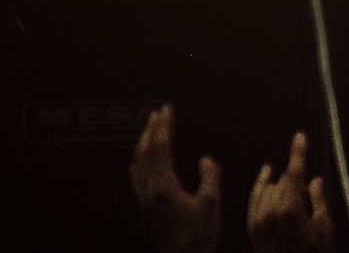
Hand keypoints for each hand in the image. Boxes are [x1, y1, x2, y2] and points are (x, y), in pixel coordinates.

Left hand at [128, 104, 221, 252]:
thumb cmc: (198, 237)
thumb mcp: (211, 204)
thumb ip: (209, 177)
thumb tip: (205, 160)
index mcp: (164, 187)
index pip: (161, 148)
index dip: (164, 126)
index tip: (167, 110)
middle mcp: (150, 192)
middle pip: (145, 153)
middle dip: (150, 130)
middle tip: (156, 113)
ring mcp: (144, 202)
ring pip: (138, 165)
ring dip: (143, 144)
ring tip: (149, 131)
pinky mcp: (145, 211)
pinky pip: (137, 178)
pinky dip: (140, 161)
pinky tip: (144, 162)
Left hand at [247, 131, 332, 252]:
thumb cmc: (309, 252)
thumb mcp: (322, 227)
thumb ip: (318, 199)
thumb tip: (315, 181)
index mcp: (291, 209)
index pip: (294, 172)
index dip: (298, 152)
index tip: (300, 136)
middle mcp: (271, 210)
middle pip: (284, 180)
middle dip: (296, 183)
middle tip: (308, 198)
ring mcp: (259, 218)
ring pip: (270, 187)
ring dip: (281, 188)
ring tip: (293, 202)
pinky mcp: (252, 225)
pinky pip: (255, 196)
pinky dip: (261, 186)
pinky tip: (266, 178)